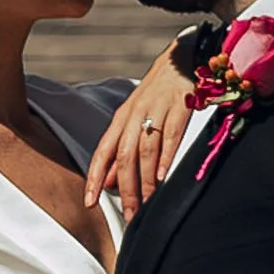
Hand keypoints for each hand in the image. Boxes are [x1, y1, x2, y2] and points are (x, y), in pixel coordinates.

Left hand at [84, 39, 196, 219]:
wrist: (184, 58)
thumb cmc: (158, 95)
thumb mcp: (135, 119)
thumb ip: (122, 152)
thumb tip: (108, 184)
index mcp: (121, 119)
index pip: (102, 152)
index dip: (94, 178)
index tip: (90, 203)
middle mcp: (135, 114)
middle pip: (124, 155)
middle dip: (125, 188)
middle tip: (129, 215)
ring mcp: (157, 109)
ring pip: (146, 149)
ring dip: (145, 180)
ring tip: (147, 203)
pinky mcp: (180, 105)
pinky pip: (170, 135)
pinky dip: (166, 157)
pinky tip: (164, 177)